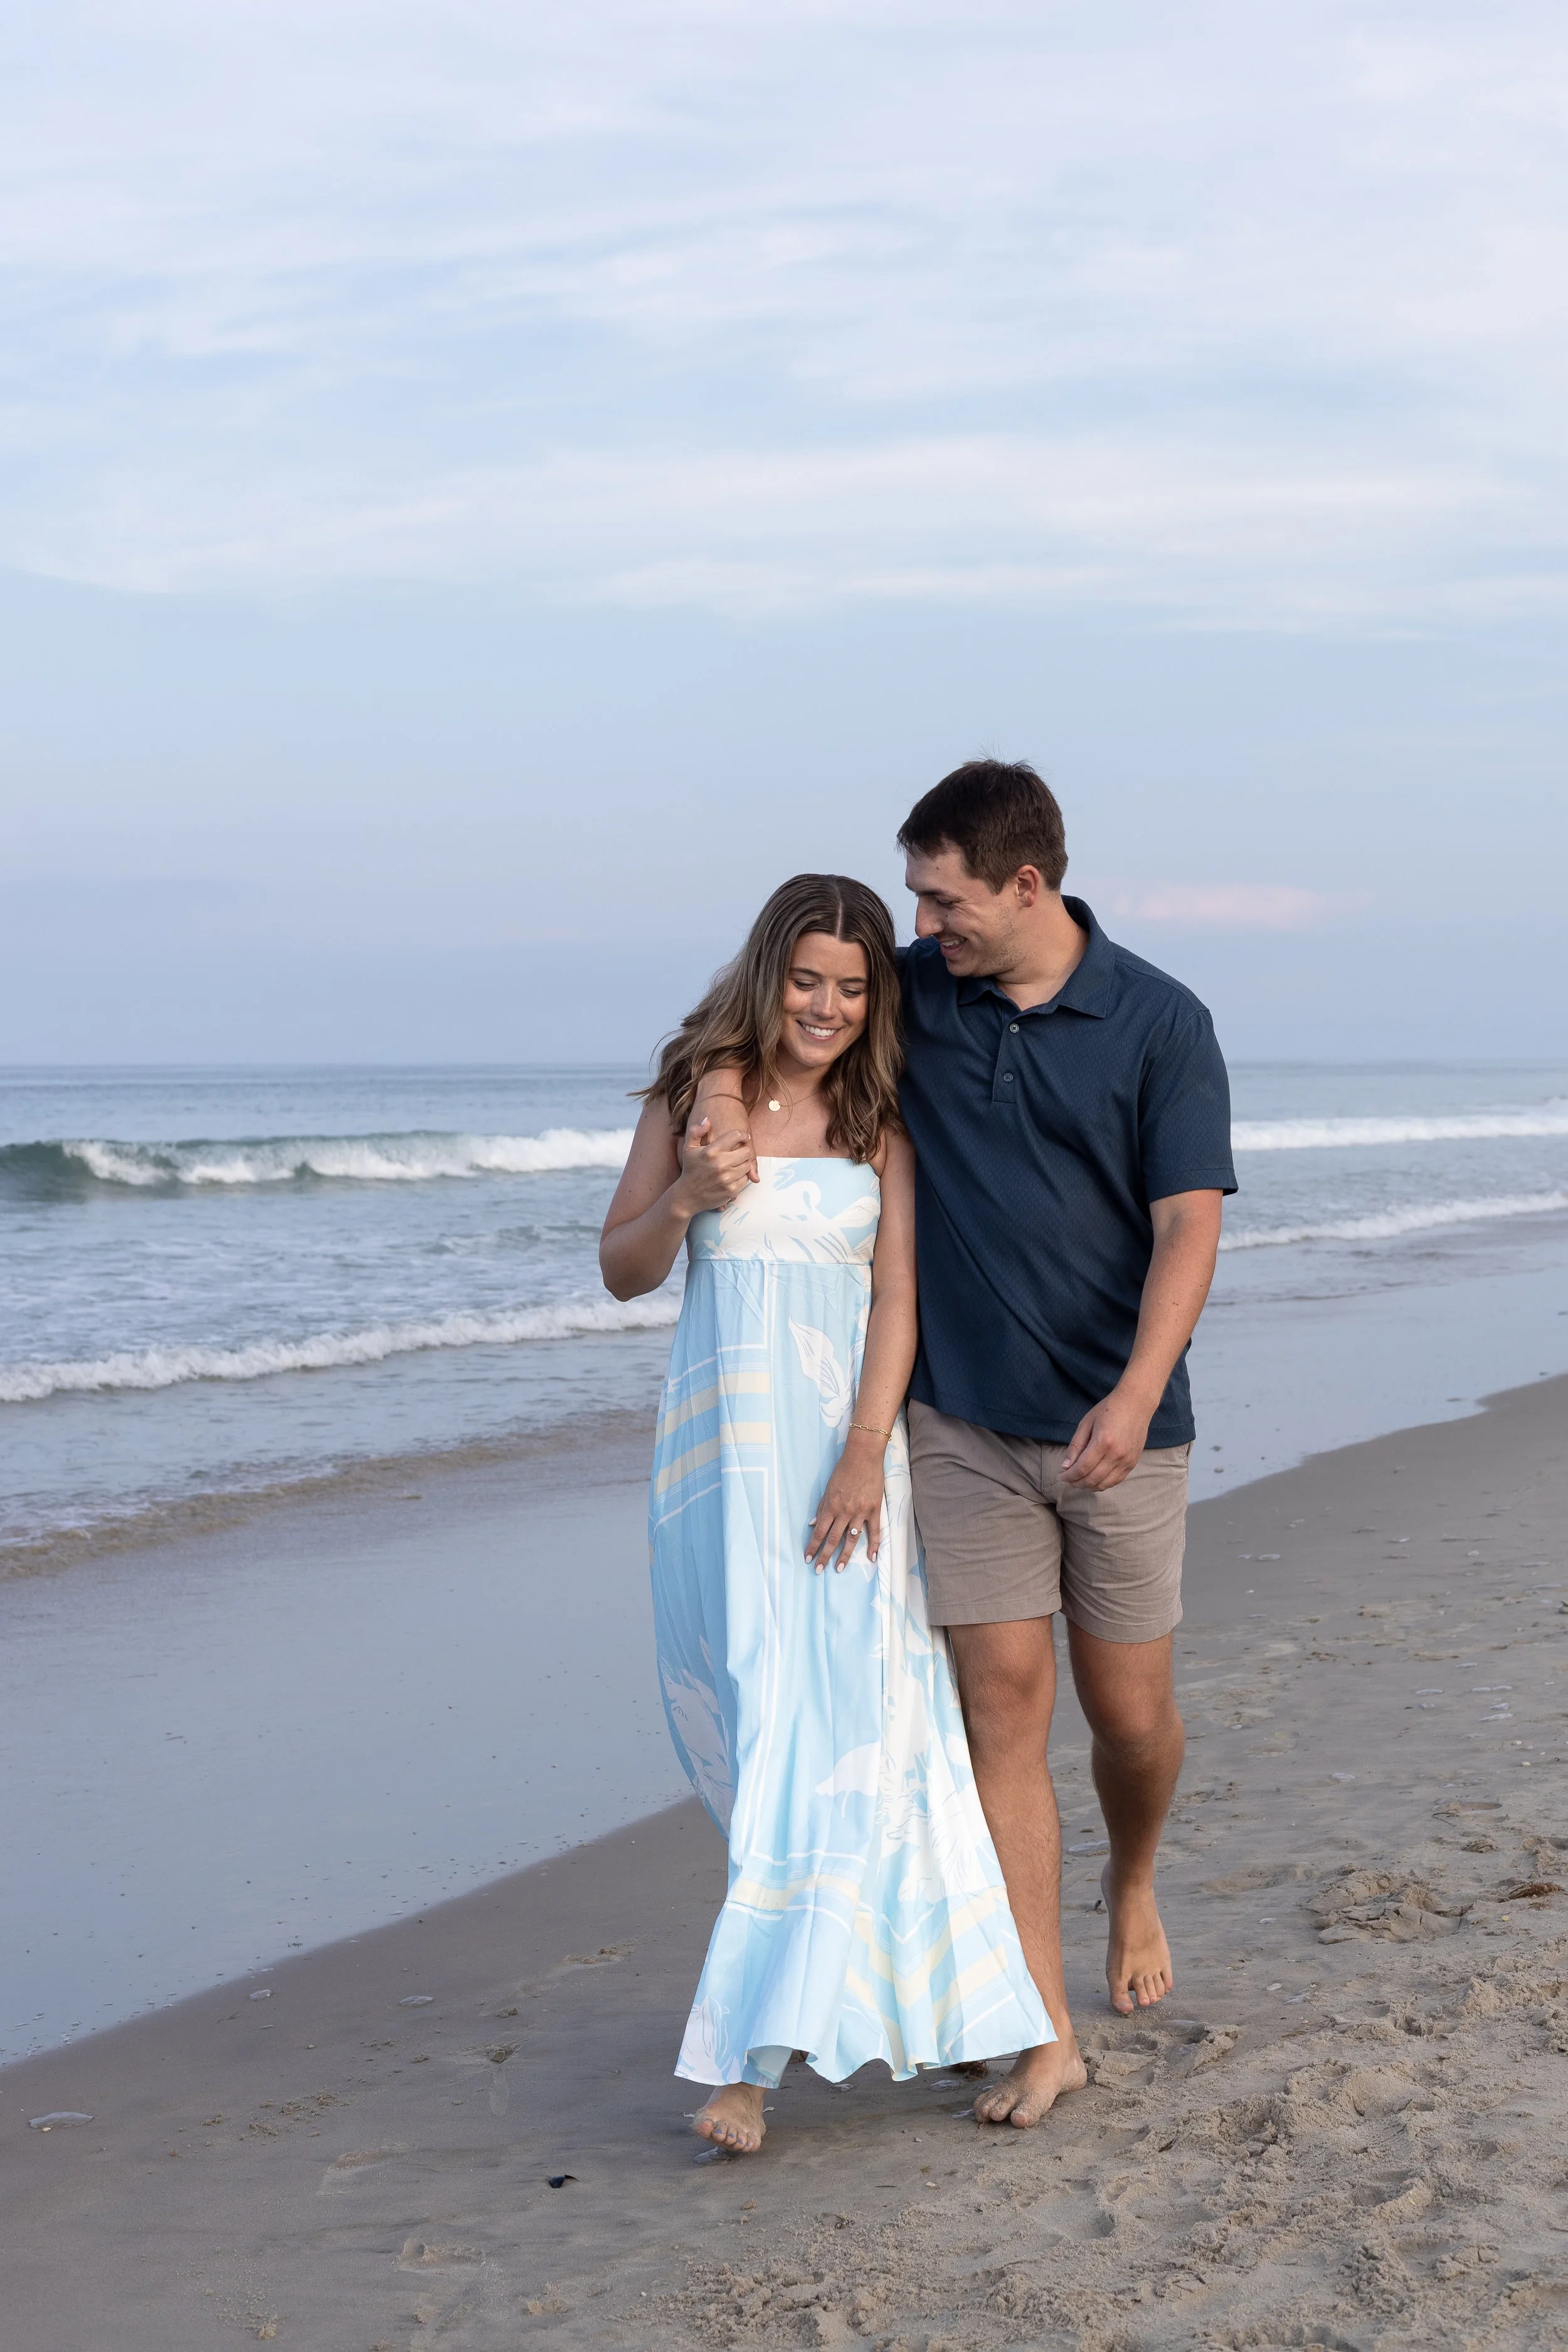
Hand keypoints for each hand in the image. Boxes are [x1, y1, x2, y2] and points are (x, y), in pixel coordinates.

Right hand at [673, 1118, 756, 1215]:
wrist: (687, 1196)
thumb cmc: (690, 1170)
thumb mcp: (688, 1148)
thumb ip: (696, 1131)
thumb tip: (708, 1119)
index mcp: (711, 1151)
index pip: (736, 1136)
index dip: (743, 1135)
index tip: (743, 1138)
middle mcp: (720, 1164)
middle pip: (746, 1151)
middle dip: (744, 1150)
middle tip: (739, 1153)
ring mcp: (727, 1178)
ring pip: (747, 1165)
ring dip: (743, 1164)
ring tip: (735, 1164)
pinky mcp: (731, 1190)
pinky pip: (746, 1179)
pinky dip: (742, 1177)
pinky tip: (733, 1175)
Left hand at [805, 1429, 885, 1571]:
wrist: (864, 1456)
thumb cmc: (843, 1469)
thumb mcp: (828, 1487)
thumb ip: (821, 1507)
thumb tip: (813, 1524)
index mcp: (831, 1506)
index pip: (819, 1531)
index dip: (813, 1546)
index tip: (808, 1558)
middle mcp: (845, 1511)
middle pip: (833, 1539)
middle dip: (824, 1556)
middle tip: (818, 1570)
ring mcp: (861, 1512)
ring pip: (852, 1539)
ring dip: (845, 1555)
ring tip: (839, 1568)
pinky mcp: (874, 1510)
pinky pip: (875, 1531)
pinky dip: (874, 1545)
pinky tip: (871, 1558)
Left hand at [1059, 1384, 1155, 1490]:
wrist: (1136, 1404)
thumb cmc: (1108, 1410)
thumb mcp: (1086, 1423)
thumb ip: (1075, 1446)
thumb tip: (1066, 1466)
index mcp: (1103, 1442)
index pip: (1082, 1468)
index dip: (1069, 1476)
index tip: (1060, 1476)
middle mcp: (1116, 1455)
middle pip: (1092, 1479)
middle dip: (1076, 1483)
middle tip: (1068, 1479)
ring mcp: (1126, 1461)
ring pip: (1104, 1484)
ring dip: (1088, 1486)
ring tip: (1079, 1481)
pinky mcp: (1133, 1463)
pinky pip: (1116, 1481)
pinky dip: (1102, 1484)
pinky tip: (1094, 1479)